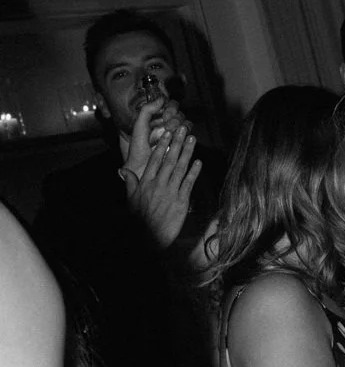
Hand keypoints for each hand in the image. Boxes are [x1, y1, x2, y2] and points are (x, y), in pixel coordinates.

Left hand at [123, 97, 185, 176]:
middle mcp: (165, 125)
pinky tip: (180, 135)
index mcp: (154, 119)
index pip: (166, 105)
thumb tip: (161, 99)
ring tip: (172, 131)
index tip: (164, 114)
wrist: (142, 168)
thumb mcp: (139, 127)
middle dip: (173, 116)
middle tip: (168, 124)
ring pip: (184, 121)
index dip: (168, 107)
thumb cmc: (138, 150)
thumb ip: (147, 111)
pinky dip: (186, 131)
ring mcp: (174, 134)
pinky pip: (189, 133)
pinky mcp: (181, 143)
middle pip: (177, 112)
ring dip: (180, 123)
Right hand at [123, 122, 201, 247]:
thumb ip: (130, 183)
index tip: (167, 133)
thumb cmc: (140, 219)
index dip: (161, 145)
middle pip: (169, 160)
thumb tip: (123, 170)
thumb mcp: (131, 200)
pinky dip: (194, 172)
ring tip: (192, 139)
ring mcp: (171, 192)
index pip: (155, 160)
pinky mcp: (181, 202)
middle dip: (176, 143)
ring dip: (187, 153)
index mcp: (146, 183)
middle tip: (183, 129)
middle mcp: (159, 185)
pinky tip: (199, 162)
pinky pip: (189, 184)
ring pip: (180, 169)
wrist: (150, 237)